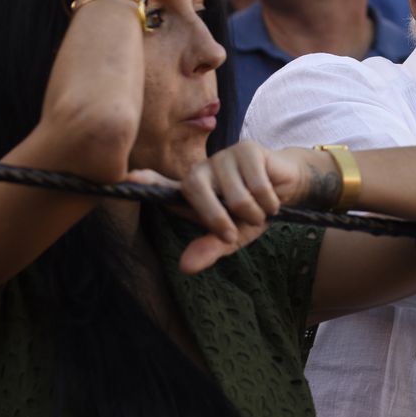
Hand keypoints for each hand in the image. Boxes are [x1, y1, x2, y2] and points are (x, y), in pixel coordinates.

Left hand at [147, 144, 327, 273]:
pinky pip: (258, 187)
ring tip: (260, 209)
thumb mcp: (232, 236)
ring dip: (256, 213)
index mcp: (192, 191)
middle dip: (220, 220)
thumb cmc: (253, 211)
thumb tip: (185, 268)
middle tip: (236, 230)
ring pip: (236, 197)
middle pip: (197, 193)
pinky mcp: (247, 149)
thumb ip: (209, 249)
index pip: (163, 186)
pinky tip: (272, 198)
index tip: (128, 178)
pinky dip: (269, 203)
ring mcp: (223, 156)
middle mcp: (202, 170)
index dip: (147, 182)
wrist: (287, 189)